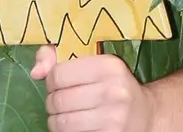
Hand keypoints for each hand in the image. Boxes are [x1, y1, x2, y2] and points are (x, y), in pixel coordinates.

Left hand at [30, 46, 156, 131]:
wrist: (147, 115)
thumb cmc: (113, 86)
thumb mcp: (93, 63)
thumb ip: (57, 57)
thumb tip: (35, 72)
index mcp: (109, 66)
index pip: (57, 75)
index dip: (52, 81)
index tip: (60, 84)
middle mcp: (113, 91)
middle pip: (57, 100)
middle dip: (53, 103)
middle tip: (62, 102)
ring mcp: (113, 118)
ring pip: (61, 123)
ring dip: (56, 121)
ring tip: (65, 116)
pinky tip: (76, 126)